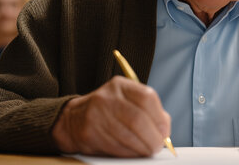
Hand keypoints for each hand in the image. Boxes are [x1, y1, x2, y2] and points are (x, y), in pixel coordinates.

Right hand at [52, 76, 170, 156]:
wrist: (73, 119)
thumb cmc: (108, 111)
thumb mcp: (126, 100)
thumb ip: (148, 110)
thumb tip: (165, 128)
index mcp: (120, 85)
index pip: (147, 97)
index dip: (159, 117)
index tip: (164, 131)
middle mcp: (107, 97)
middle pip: (138, 119)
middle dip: (153, 137)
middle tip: (158, 145)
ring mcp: (96, 114)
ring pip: (128, 136)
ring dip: (143, 148)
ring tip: (147, 150)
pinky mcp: (89, 133)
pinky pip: (116, 147)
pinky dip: (130, 153)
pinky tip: (133, 152)